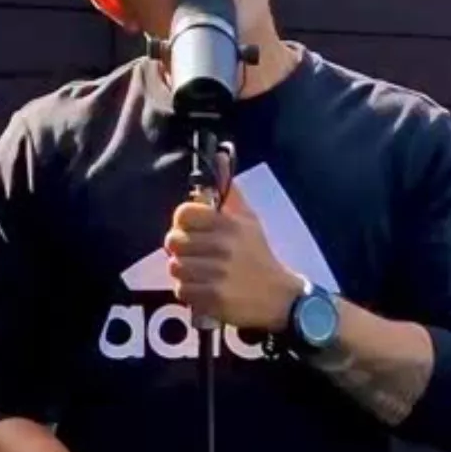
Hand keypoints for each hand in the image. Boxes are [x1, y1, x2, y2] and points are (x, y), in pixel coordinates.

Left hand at [163, 177, 303, 331]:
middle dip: (182, 249)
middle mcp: (222, 247)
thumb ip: (229, 190)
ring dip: (185, 272)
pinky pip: (182, 290)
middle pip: (173, 241)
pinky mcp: (213, 297)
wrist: (277, 296)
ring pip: (175, 267)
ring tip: (202, 272)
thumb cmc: (257, 254)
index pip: (183, 213)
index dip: (183, 222)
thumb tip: (221, 154)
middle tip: (197, 254)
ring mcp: (217, 273)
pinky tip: (205, 288)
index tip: (193, 230)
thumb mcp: (248, 219)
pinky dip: (190, 291)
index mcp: (229, 224)